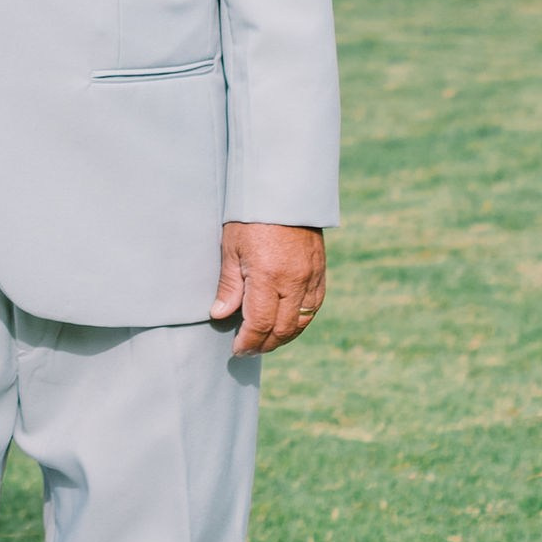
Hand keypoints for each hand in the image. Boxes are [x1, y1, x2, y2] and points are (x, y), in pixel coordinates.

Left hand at [209, 221, 325, 352]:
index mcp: (268, 277)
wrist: (284, 191)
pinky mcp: (320, 272)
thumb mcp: (231, 247)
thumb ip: (229, 285)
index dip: (248, 342)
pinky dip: (300, 322)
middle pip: (282, 329)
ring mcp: (311, 278)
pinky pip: (314, 307)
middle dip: (265, 345)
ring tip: (266, 342)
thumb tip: (220, 315)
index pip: (260, 324)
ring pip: (302, 322)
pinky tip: (287, 324)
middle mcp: (294, 282)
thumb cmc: (251, 216)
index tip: (237, 350)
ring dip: (284, 337)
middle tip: (249, 350)